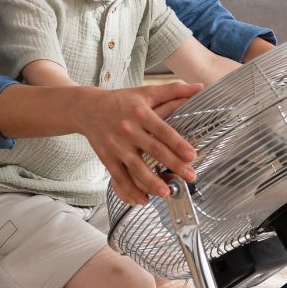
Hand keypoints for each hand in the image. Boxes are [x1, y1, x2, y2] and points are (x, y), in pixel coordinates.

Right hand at [73, 82, 202, 205]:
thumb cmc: (121, 100)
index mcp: (140, 113)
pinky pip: (119, 177)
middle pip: (153, 150)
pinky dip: (130, 190)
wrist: (87, 108)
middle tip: (190, 176)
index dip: (177, 143)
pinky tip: (143, 199)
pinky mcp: (106, 158)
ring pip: (135, 167)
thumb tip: (199, 87)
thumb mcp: (146, 92)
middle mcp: (128, 129)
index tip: (192, 156)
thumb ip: (173, 90)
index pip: (162, 130)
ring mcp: (116, 145)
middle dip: (173, 165)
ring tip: (167, 193)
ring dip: (152, 182)